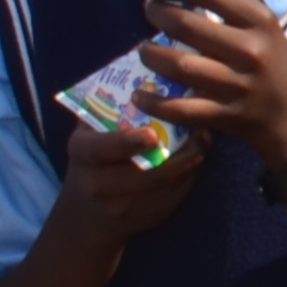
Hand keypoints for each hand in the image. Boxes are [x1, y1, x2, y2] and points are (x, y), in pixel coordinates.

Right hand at [45, 119, 210, 247]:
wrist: (86, 215)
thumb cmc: (90, 161)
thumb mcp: (86, 134)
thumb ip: (105, 108)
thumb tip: (136, 67)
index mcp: (82, 156)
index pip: (102, 150)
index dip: (127, 143)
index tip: (151, 133)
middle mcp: (99, 186)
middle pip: (144, 174)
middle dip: (176, 155)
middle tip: (199, 131)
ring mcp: (123, 208)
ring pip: (164, 186)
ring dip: (190, 163)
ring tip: (204, 140)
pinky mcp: (145, 220)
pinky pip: (174, 198)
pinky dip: (190, 178)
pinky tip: (198, 159)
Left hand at [138, 0, 286, 170]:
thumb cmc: (274, 69)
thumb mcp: (266, 32)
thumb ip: (232, 11)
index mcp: (261, 23)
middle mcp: (251, 51)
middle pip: (187, 24)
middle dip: (158, 14)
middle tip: (150, 12)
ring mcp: (238, 85)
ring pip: (178, 65)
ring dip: (151, 55)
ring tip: (144, 50)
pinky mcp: (226, 115)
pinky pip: (180, 108)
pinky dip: (154, 103)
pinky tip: (140, 95)